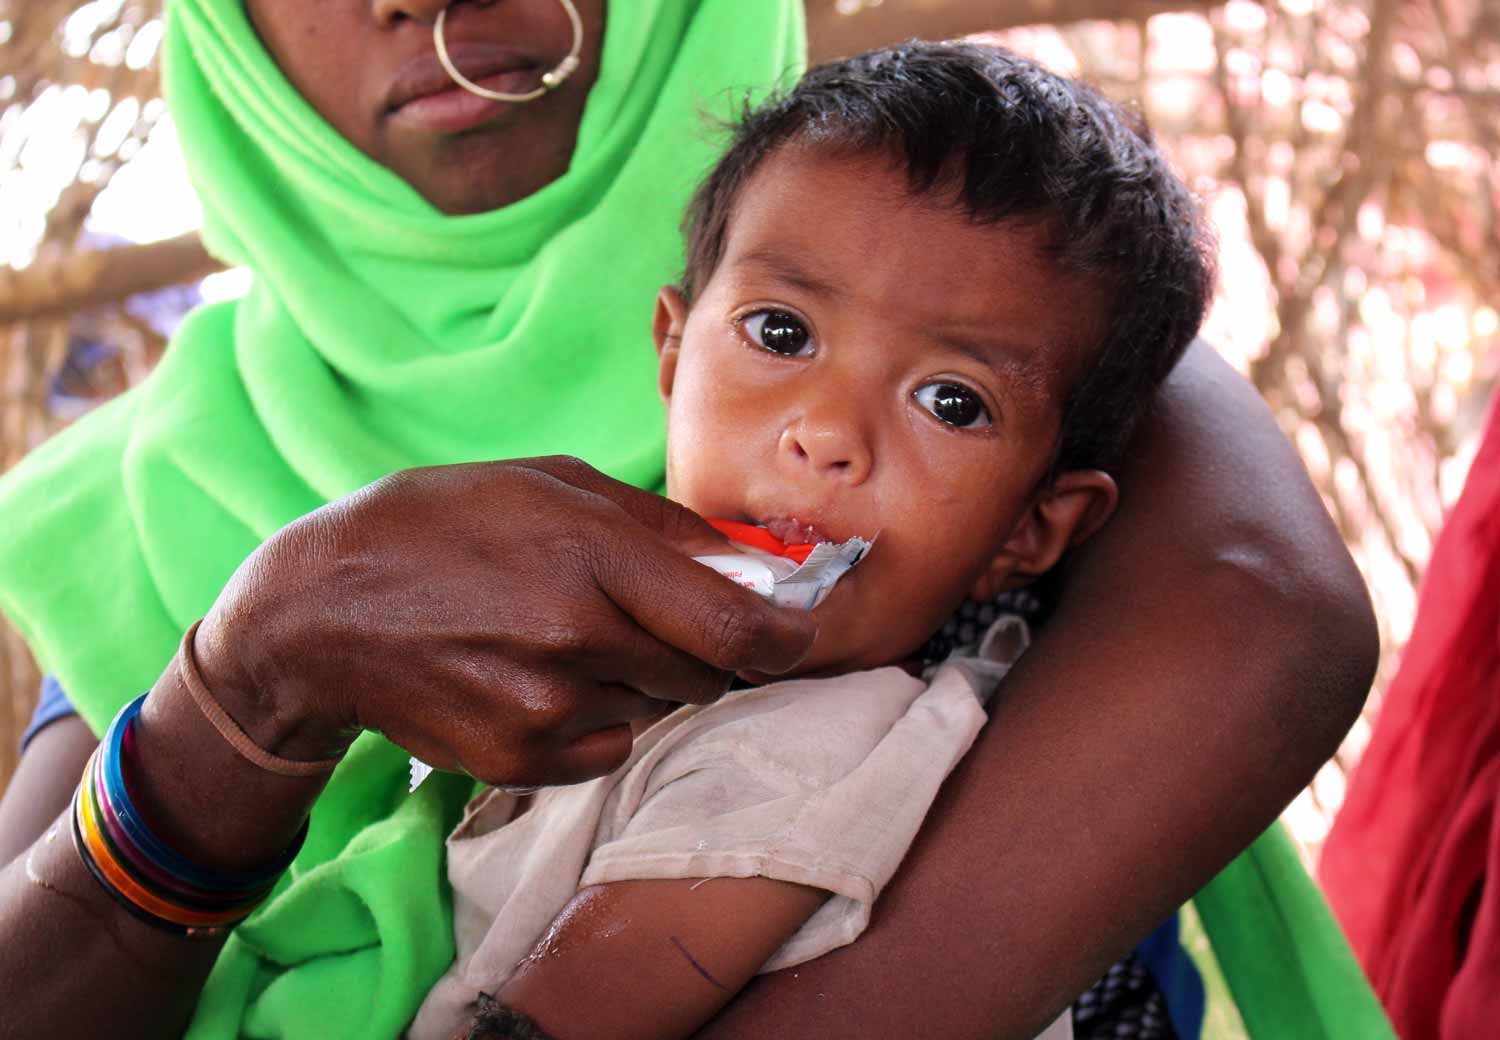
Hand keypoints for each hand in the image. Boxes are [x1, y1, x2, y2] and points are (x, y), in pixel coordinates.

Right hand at [193, 456, 816, 786]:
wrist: (320, 612)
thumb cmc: (444, 526)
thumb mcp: (553, 485)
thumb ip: (665, 527)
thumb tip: (757, 563)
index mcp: (591, 557)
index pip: (740, 626)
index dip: (789, 635)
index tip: (797, 629)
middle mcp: (576, 640)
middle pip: (710, 673)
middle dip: (703, 645)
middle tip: (647, 612)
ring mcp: (547, 710)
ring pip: (657, 706)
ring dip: (640, 676)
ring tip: (563, 632)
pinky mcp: (521, 762)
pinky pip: (610, 745)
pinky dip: (597, 716)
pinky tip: (537, 673)